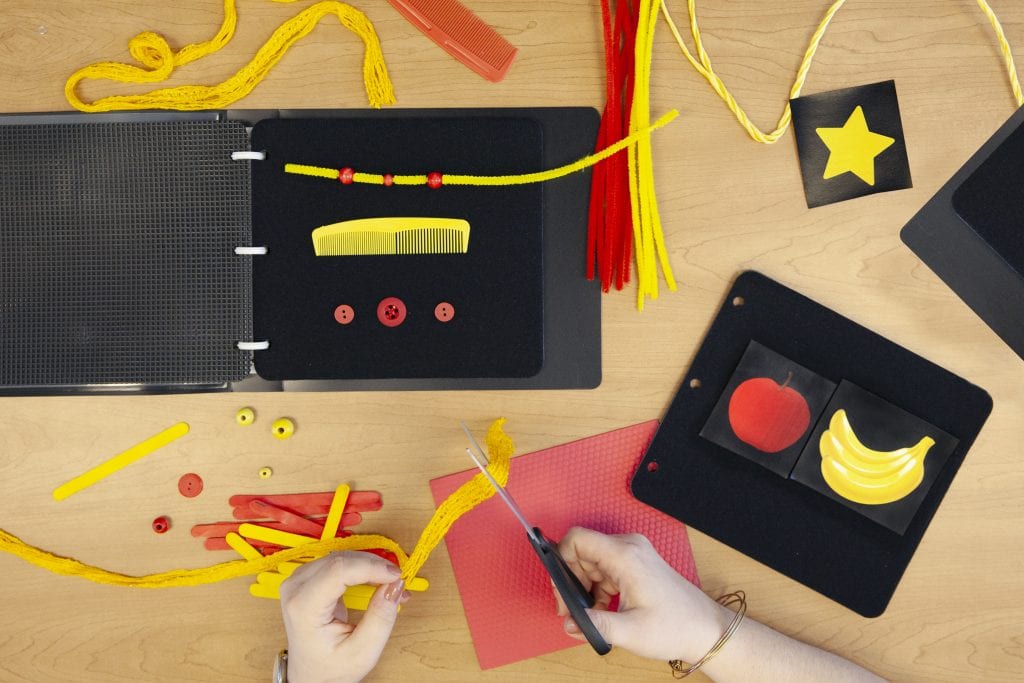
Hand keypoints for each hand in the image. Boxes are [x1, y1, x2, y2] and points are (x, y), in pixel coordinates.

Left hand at [279, 551, 408, 682]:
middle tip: (398, 584)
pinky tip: (377, 581)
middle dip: (375, 567)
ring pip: (342, 556)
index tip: (397, 575)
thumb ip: (381, 617)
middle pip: (341, 559)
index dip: (371, 566)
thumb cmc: (330, 668)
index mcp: (303, 608)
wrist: (311, 674)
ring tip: (390, 586)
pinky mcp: (308, 577)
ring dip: (370, 567)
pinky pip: (339, 562)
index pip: (338, 569)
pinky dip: (362, 569)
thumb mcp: (363, 652)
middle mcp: (295, 588)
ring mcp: (299, 580)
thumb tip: (396, 584)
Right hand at [554, 527, 731, 662]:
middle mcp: (629, 547)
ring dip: (584, 587)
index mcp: (625, 555)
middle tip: (572, 610)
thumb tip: (569, 623)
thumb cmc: (676, 626)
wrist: (705, 629)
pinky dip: (597, 588)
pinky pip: (604, 569)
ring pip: (592, 561)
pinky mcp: (636, 563)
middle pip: (582, 551)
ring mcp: (633, 553)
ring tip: (592, 614)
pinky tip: (604, 610)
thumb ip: (594, 625)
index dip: (562, 561)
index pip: (577, 539)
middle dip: (571, 580)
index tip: (563, 590)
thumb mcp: (630, 631)